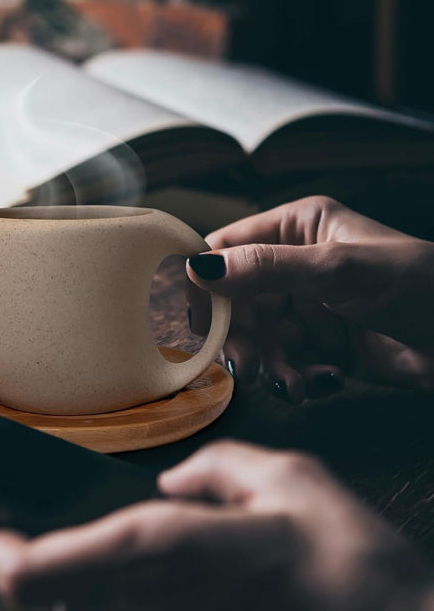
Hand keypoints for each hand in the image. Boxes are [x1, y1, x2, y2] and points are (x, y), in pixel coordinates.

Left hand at [0, 441, 433, 610]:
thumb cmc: (349, 565)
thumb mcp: (292, 480)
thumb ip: (221, 469)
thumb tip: (174, 481)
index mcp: (174, 552)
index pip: (50, 566)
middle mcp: (157, 602)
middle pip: (42, 600)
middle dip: (3, 560)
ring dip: (37, 574)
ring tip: (27, 523)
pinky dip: (79, 586)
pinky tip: (88, 550)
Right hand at [186, 196, 433, 402]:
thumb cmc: (417, 285)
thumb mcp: (335, 270)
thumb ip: (264, 268)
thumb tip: (198, 268)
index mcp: (298, 227)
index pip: (228, 247)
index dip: (208, 280)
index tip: (202, 317)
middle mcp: (296, 263)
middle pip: (237, 299)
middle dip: (241, 334)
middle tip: (245, 363)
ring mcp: (309, 305)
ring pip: (259, 335)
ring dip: (270, 362)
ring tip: (291, 383)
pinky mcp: (322, 344)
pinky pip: (285, 360)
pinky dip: (295, 376)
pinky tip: (319, 382)